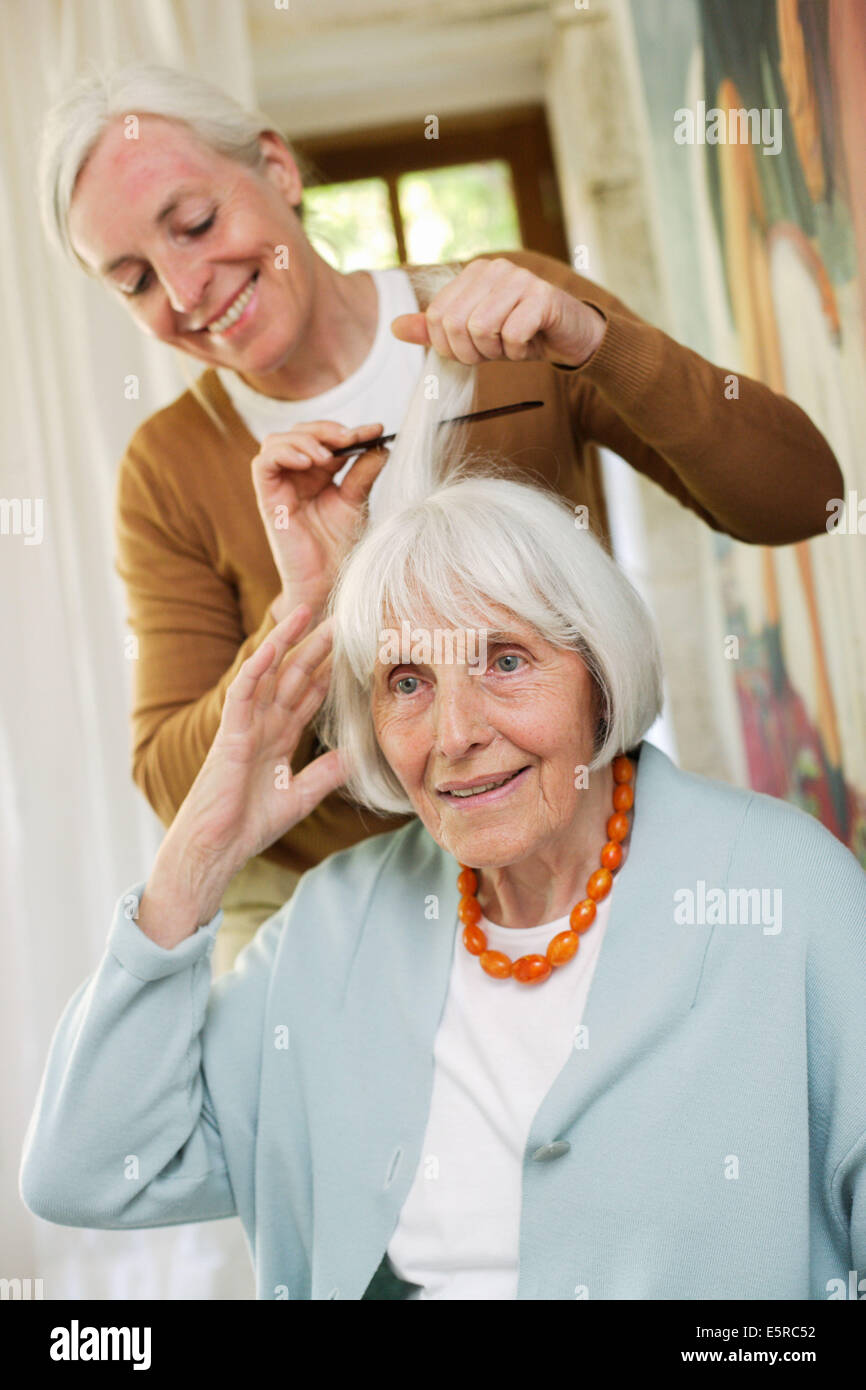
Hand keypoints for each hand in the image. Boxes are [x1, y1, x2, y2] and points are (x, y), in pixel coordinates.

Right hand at [138, 606, 345, 943]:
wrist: (216, 849)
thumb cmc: (249, 825)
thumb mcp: (301, 795)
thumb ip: (327, 772)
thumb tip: (358, 754)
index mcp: (278, 738)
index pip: (308, 696)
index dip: (329, 670)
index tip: (353, 647)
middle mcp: (263, 725)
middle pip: (294, 676)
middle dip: (317, 647)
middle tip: (341, 616)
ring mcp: (245, 726)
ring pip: (268, 674)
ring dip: (287, 641)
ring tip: (307, 611)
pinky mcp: (230, 734)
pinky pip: (243, 692)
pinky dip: (256, 667)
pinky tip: (273, 644)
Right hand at [251, 420, 388, 621]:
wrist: (326, 581)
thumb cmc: (339, 547)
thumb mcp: (357, 503)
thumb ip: (364, 474)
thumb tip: (381, 446)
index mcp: (320, 474)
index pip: (329, 439)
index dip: (351, 431)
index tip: (376, 430)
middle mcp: (298, 475)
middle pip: (301, 431)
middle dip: (326, 429)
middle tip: (350, 438)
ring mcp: (280, 485)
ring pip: (277, 440)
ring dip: (304, 439)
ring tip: (327, 456)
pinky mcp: (267, 497)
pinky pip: (263, 463)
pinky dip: (284, 454)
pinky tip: (308, 462)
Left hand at [390, 257, 605, 367]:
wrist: (569, 336)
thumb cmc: (520, 333)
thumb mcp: (472, 334)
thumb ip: (434, 330)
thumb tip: (395, 327)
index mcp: (472, 273)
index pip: (435, 317)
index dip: (449, 347)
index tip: (471, 351)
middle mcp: (493, 268)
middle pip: (455, 325)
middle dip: (471, 352)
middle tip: (494, 352)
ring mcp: (519, 278)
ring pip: (481, 329)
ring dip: (496, 352)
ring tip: (512, 345)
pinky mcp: (542, 296)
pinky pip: (512, 335)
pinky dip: (519, 351)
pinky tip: (530, 342)